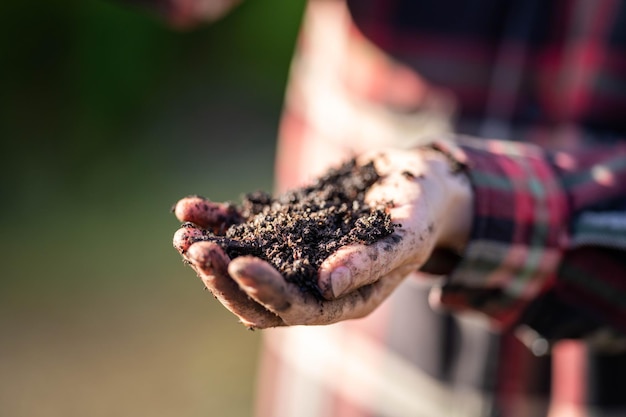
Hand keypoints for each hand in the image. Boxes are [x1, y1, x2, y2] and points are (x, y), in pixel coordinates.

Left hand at [172, 147, 472, 328]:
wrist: (415, 183)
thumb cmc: (418, 211)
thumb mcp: (404, 234)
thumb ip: (370, 262)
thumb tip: (328, 285)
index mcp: (344, 299)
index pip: (295, 307)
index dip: (264, 290)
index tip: (238, 264)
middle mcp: (313, 284)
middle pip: (257, 294)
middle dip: (224, 276)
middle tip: (197, 251)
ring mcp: (295, 256)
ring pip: (243, 263)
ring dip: (212, 252)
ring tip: (183, 234)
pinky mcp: (285, 228)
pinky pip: (245, 228)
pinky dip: (218, 221)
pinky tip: (189, 207)